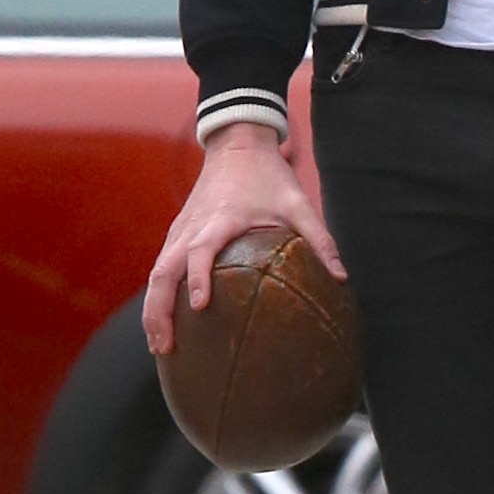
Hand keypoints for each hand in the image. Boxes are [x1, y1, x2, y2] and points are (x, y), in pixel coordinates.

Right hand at [143, 122, 344, 354]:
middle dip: (158, 311)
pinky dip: (157, 298)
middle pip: (162, 272)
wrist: (237, 145)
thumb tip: (341, 278)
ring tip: (160, 348)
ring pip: (155, 274)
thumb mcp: (299, 204)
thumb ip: (319, 240)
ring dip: (152, 311)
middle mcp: (192, 228)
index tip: (199, 306)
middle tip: (165, 348)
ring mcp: (179, 232)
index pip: (201, 250)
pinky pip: (159, 269)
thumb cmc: (270, 177)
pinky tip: (163, 326)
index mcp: (220, 219)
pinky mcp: (176, 235)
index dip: (198, 277)